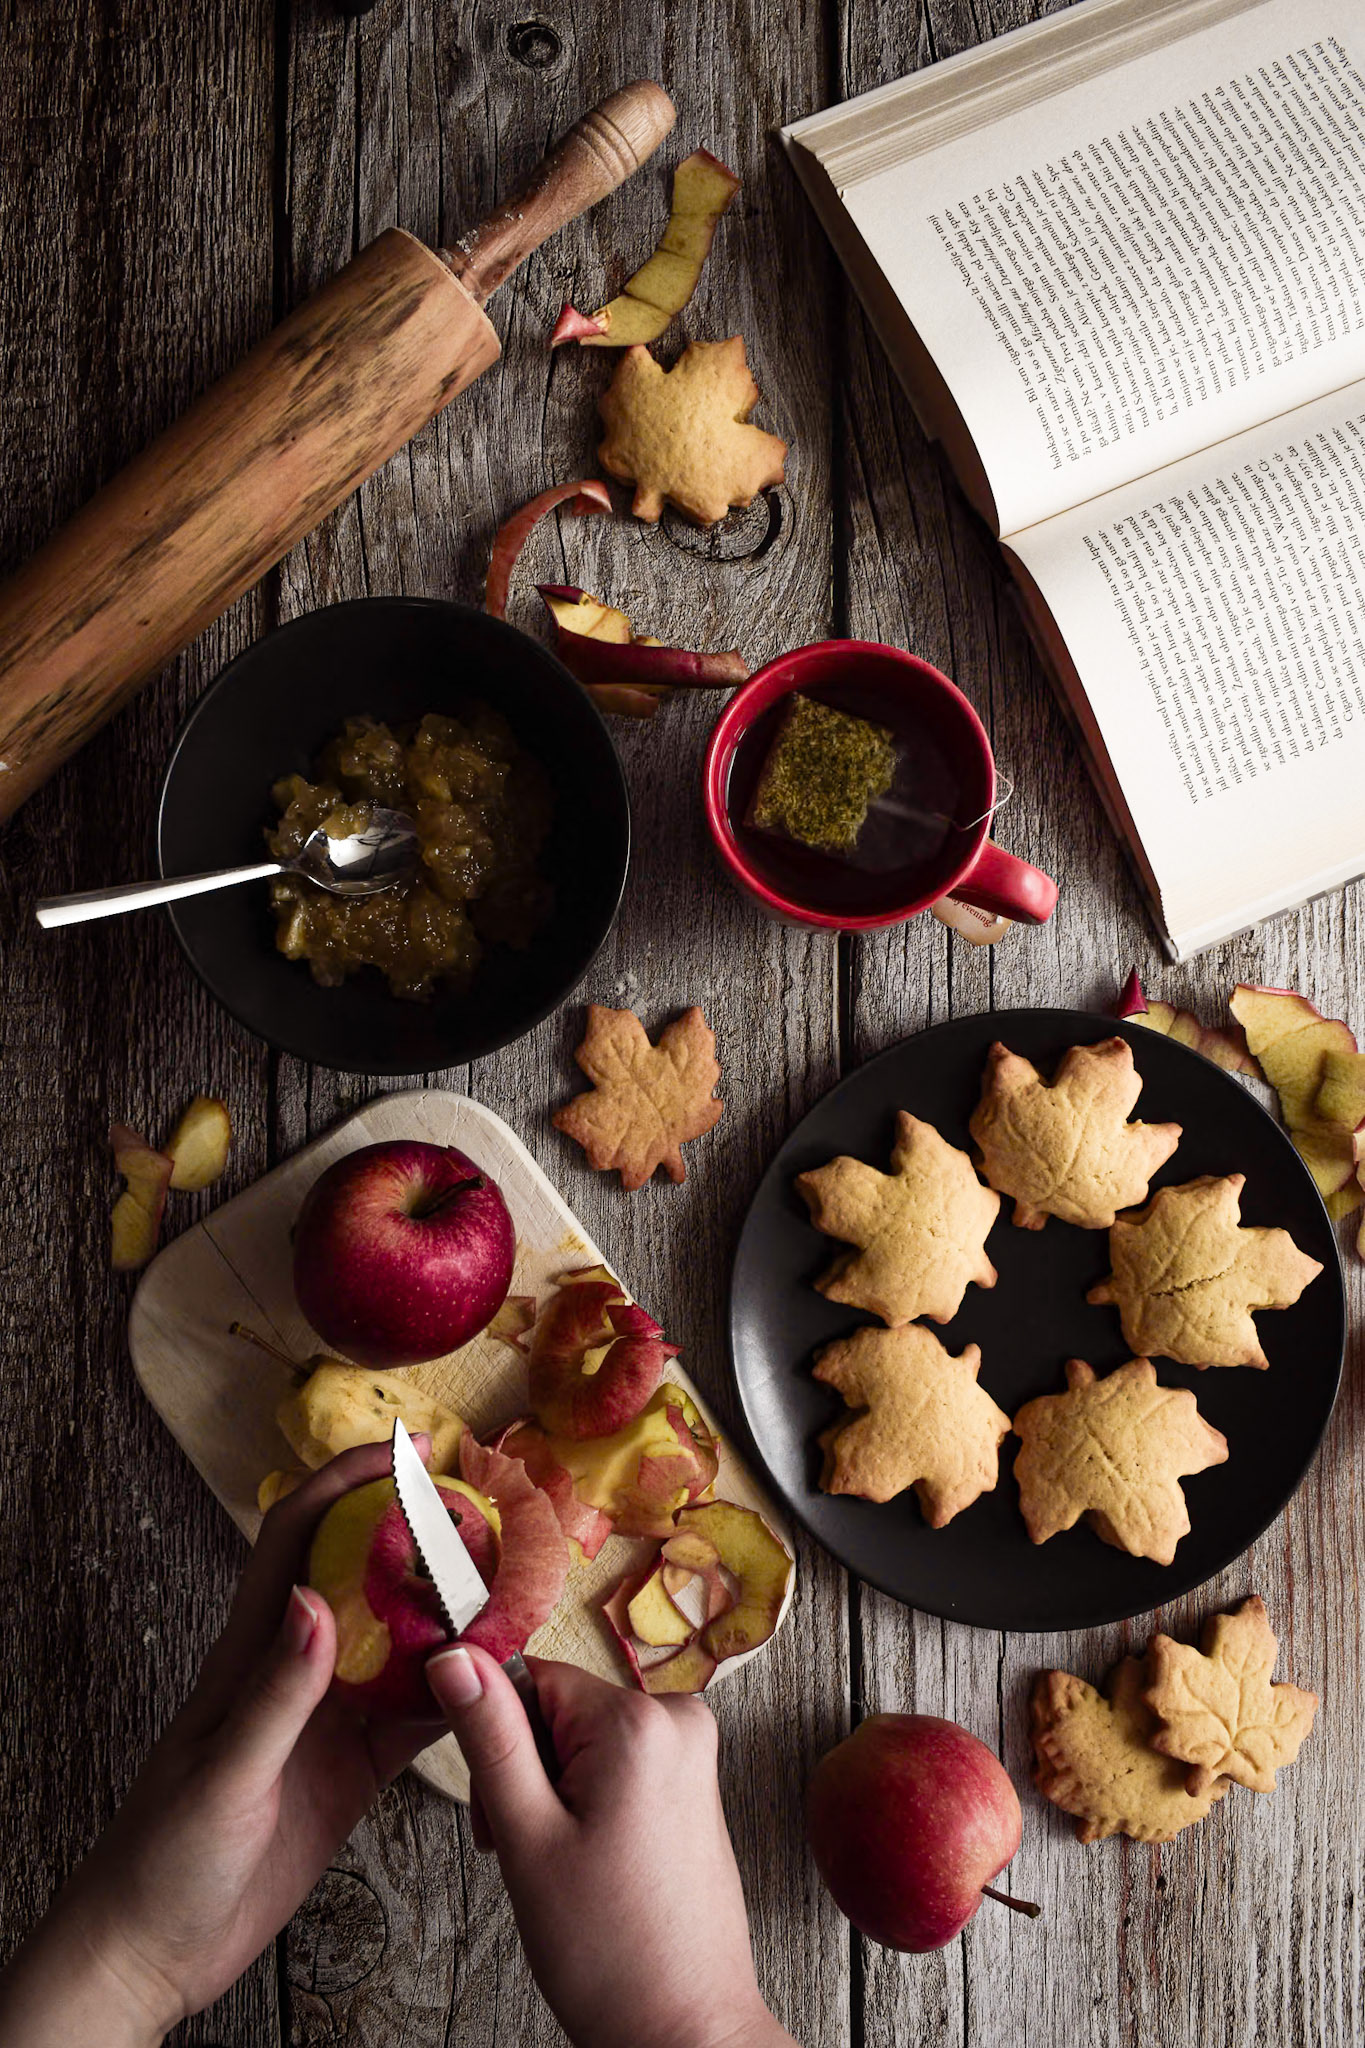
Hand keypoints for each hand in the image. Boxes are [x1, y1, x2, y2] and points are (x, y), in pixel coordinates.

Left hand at [0, 1439, 443, 2044]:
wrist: (156, 1948)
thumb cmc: (164, 1856)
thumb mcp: (223, 1773)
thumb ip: (274, 1692)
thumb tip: (313, 1599)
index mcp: (251, 1651)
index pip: (299, 1535)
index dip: (347, 1480)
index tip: (408, 1451)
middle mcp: (297, 1670)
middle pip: (365, 1575)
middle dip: (418, 1535)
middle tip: (485, 1516)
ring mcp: (328, 1718)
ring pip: (401, 1644)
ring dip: (449, 1617)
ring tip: (509, 1594)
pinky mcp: (353, 1769)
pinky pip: (415, 1717)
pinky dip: (455, 1697)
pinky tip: (493, 1688)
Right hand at [427, 1645, 795, 2047]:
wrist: (683, 2032)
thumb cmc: (611, 1953)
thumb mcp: (528, 1836)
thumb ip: (489, 1735)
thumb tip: (454, 1654)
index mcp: (640, 1721)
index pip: (530, 1679)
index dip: (499, 1742)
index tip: (504, 1809)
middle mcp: (680, 1719)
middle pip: (558, 1710)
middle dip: (527, 1775)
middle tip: (530, 1851)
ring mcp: (693, 1753)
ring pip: (582, 1740)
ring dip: (553, 1795)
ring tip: (562, 1866)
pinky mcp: (693, 1783)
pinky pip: (615, 1765)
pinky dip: (588, 1806)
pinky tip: (591, 1863)